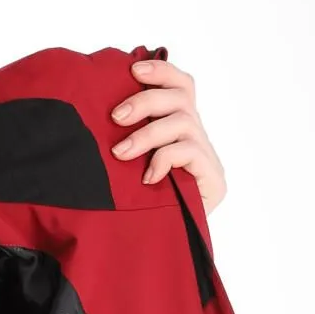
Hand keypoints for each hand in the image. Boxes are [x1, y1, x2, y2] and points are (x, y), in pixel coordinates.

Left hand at [110, 58, 226, 213]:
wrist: (161, 244)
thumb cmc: (139, 201)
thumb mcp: (128, 162)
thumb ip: (127, 136)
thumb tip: (100, 111)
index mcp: (181, 127)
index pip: (182, 85)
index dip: (161, 70)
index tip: (133, 69)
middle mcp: (198, 137)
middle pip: (181, 97)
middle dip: (145, 101)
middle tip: (115, 117)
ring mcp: (207, 158)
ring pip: (182, 123)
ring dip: (147, 135)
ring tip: (120, 154)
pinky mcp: (213, 179)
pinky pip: (188, 152)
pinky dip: (164, 159)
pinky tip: (148, 178)